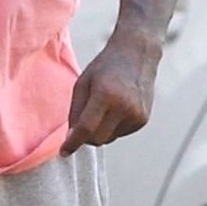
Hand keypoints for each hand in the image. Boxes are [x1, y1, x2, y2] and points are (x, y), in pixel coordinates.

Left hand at [62, 24, 161, 153]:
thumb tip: (72, 137)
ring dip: (100, 131)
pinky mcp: (143, 119)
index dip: (73, 143)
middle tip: (81, 122)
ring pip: (108, 139)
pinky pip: (120, 134)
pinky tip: (116, 108)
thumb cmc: (105, 67)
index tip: (63, 152)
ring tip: (103, 107)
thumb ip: (75, 111)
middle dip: (85, 137)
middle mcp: (124, 107)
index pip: (86, 128)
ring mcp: (137, 115)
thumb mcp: (82, 83)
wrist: (138, 53)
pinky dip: (112, 127)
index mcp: (106, 95)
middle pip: (97, 139)